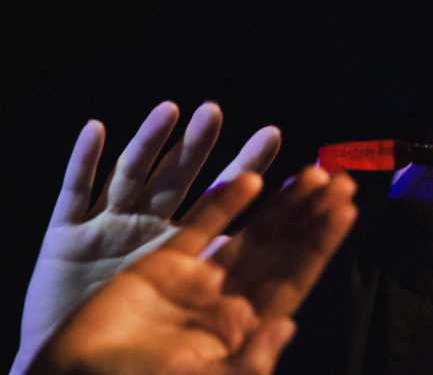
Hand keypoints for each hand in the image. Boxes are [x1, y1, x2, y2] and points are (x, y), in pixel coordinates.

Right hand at [15, 105, 279, 374]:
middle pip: (216, 199)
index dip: (295, 214)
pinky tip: (98, 130)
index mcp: (202, 288)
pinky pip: (75, 194)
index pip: (261, 242)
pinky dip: (83, 163)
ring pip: (151, 183)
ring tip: (203, 113)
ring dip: (173, 147)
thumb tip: (288, 328)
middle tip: (274, 133)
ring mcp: (118, 242)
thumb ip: (244, 357)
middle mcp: (165, 254)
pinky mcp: (69, 244)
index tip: (332, 184)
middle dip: (246, 163)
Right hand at [28, 167, 356, 374]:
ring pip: (249, 233)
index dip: (320, 246)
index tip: (348, 210)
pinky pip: (199, 229)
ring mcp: (194, 282)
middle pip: (279, 250)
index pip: (294, 280)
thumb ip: (250, 362)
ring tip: (313, 173)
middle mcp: (225, 302)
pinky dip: (224, 203)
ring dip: (280, 204)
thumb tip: (289, 326)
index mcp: (243, 331)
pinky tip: (252, 179)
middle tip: (341, 179)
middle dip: (310, 216)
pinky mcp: (158, 267)